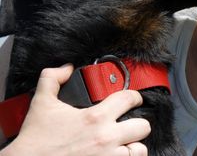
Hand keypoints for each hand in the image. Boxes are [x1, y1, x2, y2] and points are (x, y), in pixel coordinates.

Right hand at [1, 64, 149, 155]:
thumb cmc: (35, 141)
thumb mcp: (42, 103)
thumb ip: (52, 79)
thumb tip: (66, 68)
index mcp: (95, 118)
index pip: (129, 98)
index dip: (134, 96)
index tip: (133, 99)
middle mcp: (106, 138)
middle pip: (143, 126)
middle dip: (137, 123)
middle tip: (129, 124)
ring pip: (140, 150)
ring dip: (134, 146)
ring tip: (125, 143)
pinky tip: (118, 155)